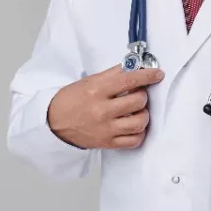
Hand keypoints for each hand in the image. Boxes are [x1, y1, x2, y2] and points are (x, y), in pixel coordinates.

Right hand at [47, 64, 163, 149]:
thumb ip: (112, 75)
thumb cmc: (71, 100)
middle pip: (138, 100)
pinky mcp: (107, 143)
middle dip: (143, 95)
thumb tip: (135, 67)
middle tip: (137, 93)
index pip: (128, 80)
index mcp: (96, 90)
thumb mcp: (89, 81)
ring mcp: (106, 129)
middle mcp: (102, 110)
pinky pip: (134, 140)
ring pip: (140, 122)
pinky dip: (139, 132)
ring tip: (137, 111)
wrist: (53, 123)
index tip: (157, 74)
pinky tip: (133, 126)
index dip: (147, 76)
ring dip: (143, 114)